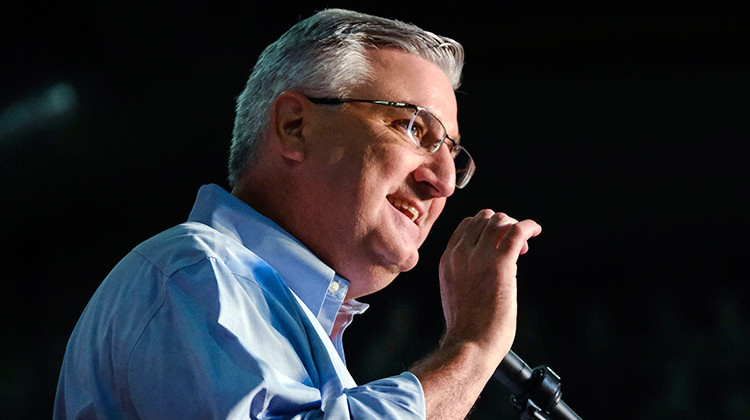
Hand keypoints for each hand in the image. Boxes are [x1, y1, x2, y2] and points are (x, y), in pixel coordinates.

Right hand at [438, 209, 541, 356]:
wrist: (469, 345)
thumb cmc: (467, 327)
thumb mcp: (455, 290)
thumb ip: (464, 272)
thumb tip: (485, 266)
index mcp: (448, 259)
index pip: (467, 225)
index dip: (486, 228)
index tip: (498, 244)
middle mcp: (461, 253)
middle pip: (484, 218)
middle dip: (501, 226)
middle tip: (513, 248)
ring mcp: (479, 257)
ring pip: (500, 220)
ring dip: (515, 227)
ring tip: (523, 248)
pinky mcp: (500, 265)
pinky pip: (517, 231)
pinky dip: (529, 226)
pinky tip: (535, 230)